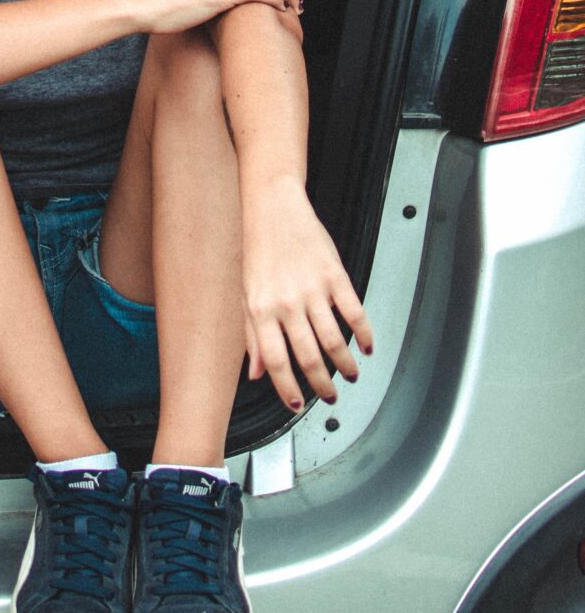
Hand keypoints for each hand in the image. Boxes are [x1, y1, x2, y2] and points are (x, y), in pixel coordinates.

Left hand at [242, 180, 373, 410]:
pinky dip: (364, 333)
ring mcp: (313, 289)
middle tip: (330, 396)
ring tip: (351, 375)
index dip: (287, 388)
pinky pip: (354, 312)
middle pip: (308, 356)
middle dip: (321, 383)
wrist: (273, 208)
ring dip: (345, 363)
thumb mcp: (246, 295)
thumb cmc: (258, 251)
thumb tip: (255, 374)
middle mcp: (286, 303)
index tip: (297, 404)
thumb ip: (251, 337)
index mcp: (261, 310)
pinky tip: (367, 346)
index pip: (275, 362)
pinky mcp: (335, 275)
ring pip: (334, 339)